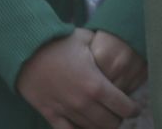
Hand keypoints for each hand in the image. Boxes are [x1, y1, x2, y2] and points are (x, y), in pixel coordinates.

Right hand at [17, 29, 136, 128]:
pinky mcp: (50, 115)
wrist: (27, 49)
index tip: (134, 107)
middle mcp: (84, 102)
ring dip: (101, 126)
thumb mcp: (89, 40)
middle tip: (118, 113)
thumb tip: (118, 53)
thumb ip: (105, 51)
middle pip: (110, 123)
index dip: (132, 109)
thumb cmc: (60, 42)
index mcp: (96, 85)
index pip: (123, 107)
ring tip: (104, 118)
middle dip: (118, 119)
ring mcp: (66, 111)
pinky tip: (85, 127)